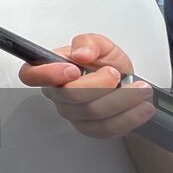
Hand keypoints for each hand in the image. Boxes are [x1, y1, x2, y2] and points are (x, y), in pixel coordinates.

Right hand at [17, 33, 153, 138]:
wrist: (126, 85)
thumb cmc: (108, 64)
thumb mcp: (101, 45)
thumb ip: (89, 43)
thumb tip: (80, 53)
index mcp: (52, 69)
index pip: (31, 75)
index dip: (48, 74)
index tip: (73, 69)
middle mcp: (57, 94)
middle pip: (70, 96)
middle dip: (100, 84)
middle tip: (115, 74)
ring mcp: (72, 113)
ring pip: (93, 113)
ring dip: (122, 99)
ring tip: (139, 89)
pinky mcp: (89, 129)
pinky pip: (107, 128)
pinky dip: (130, 116)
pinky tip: (141, 106)